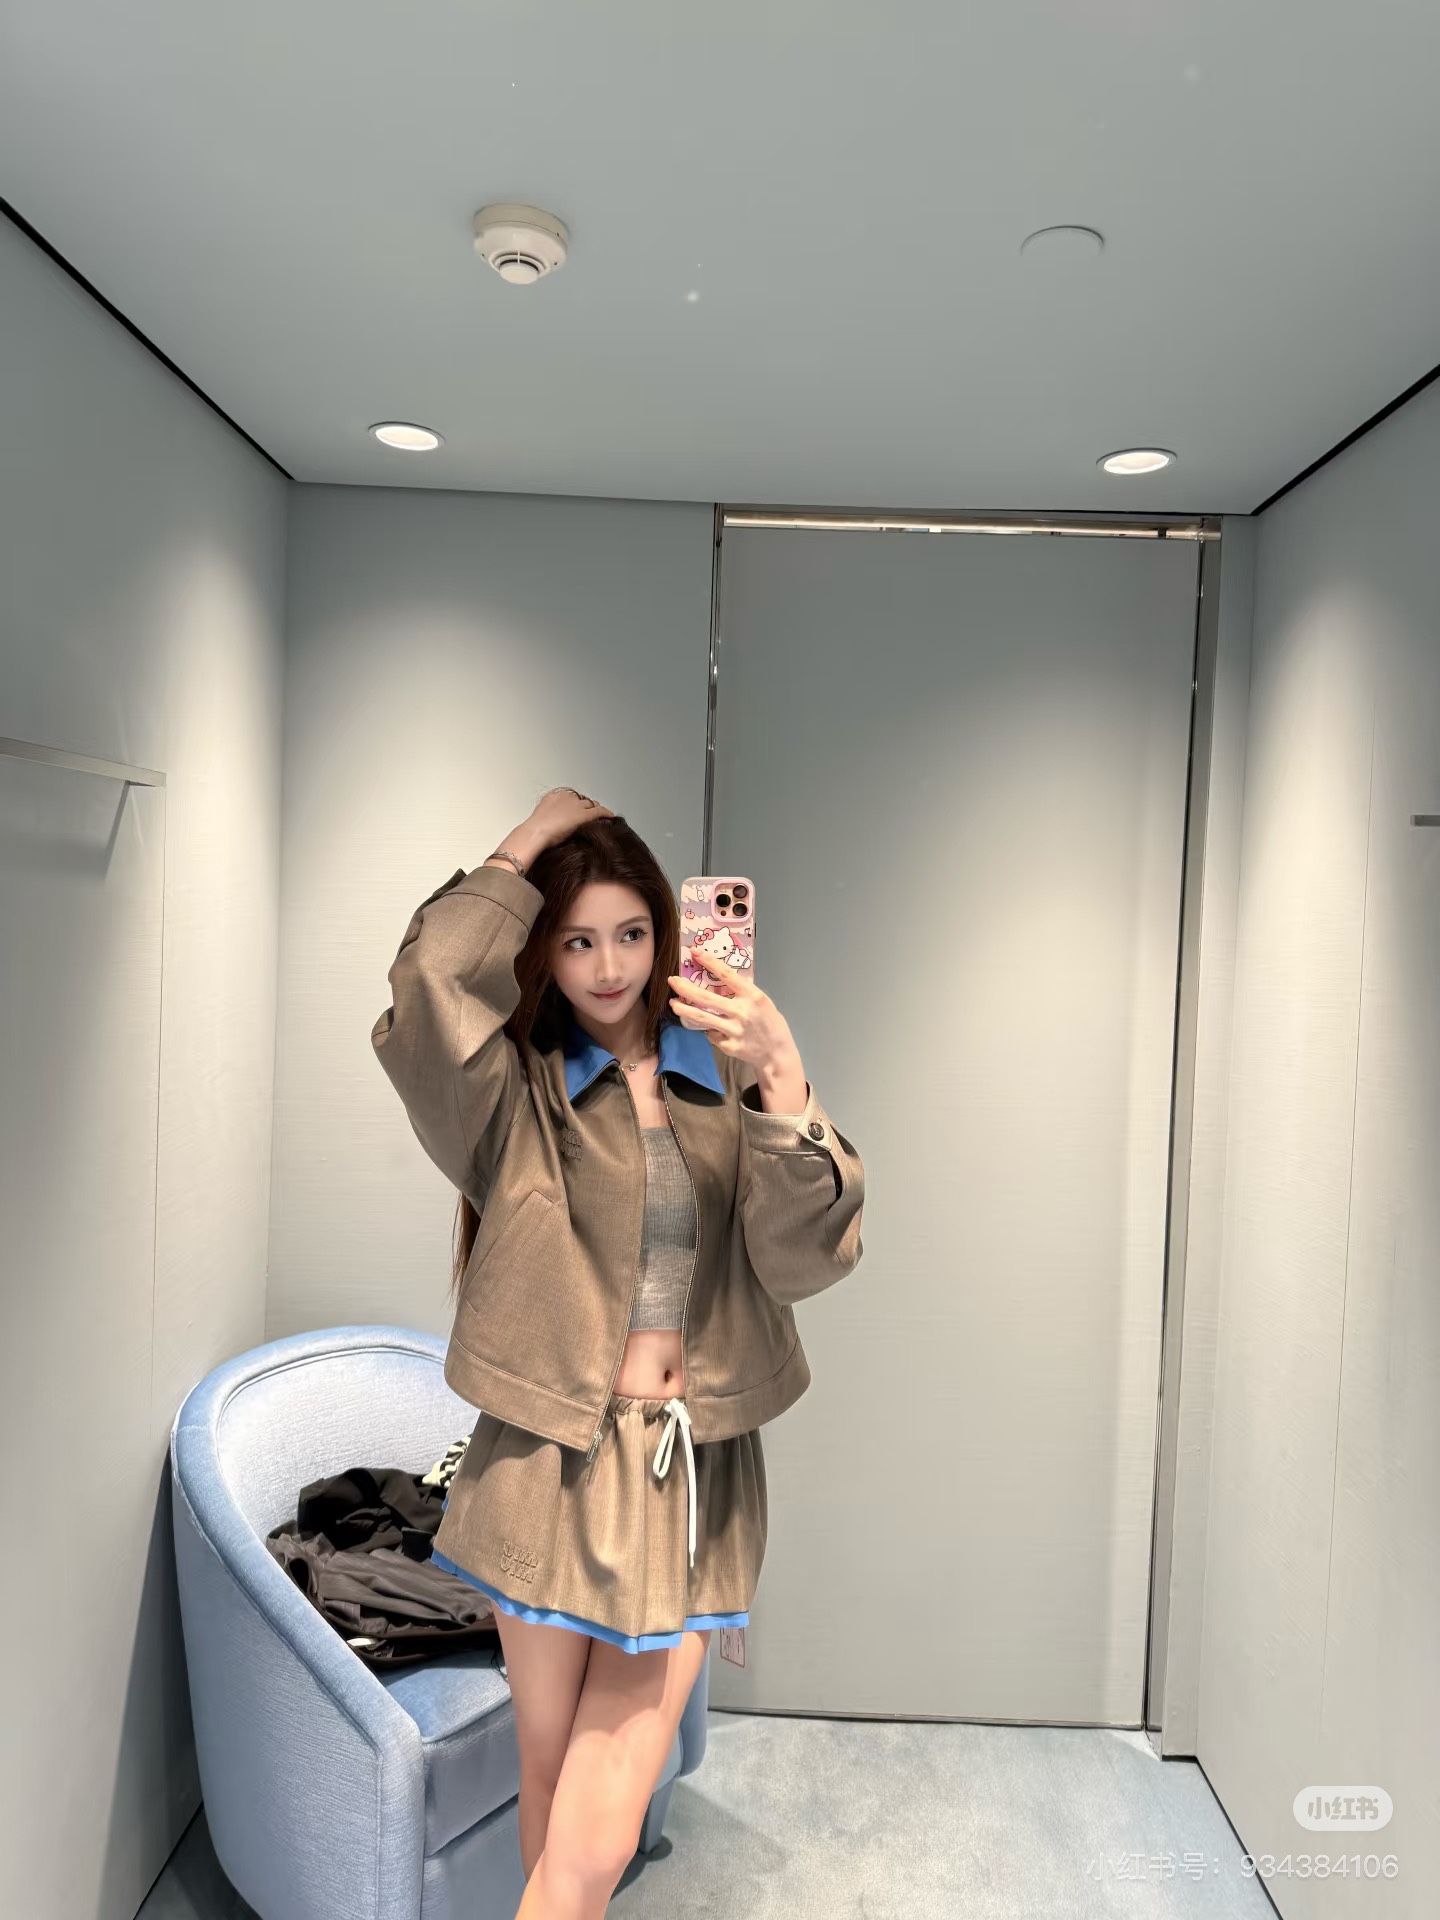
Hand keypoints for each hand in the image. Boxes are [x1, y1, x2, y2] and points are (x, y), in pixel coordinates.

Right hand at [527, 787, 615, 848]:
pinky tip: (610, 817)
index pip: (570, 798)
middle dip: (585, 806)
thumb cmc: (534, 831)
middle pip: (581, 800)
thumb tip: (552, 825)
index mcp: (553, 797)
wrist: (536, 832)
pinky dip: (606, 813)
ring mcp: (576, 805)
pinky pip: (599, 811)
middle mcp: (566, 798)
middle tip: (588, 814)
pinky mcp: (584, 814)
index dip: (575, 805)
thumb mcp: (539, 819)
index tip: (576, 811)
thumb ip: (548, 818)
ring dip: (595, 809)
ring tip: (599, 816)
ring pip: (591, 804)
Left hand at [667, 948, 799, 1071]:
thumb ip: (742, 992)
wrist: (777, 1053)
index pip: (726, 974)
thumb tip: (716, 979)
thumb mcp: (761, 1001)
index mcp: (752, 996)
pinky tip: (714, 1029)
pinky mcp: (729, 1046)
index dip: (709, 962)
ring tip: (673, 1004)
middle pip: (706, 998)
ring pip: (702, 1018)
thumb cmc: (770, 1023)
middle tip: (672, 981)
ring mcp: (734, 1030)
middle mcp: (742, 1012)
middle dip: (685, 988)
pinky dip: (710, 1031)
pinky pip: (712, 1035)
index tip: (694, 952)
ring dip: (684, 1010)